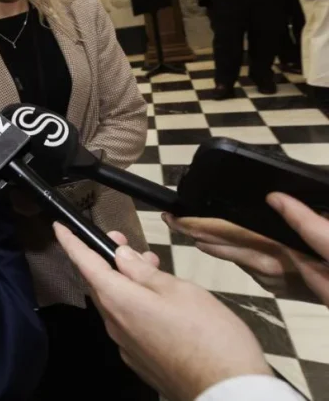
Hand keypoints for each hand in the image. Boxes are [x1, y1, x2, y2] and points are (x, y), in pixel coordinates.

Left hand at [55, 223, 270, 400]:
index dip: (71, 242)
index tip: (59, 228)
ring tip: (152, 267)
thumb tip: (121, 258)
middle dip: (109, 259)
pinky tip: (159, 302)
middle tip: (126, 242)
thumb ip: (145, 272)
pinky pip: (129, 324)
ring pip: (116, 304)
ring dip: (126, 282)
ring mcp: (126, 345)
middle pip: (100, 284)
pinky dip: (135, 305)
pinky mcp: (140, 360)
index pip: (84, 264)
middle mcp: (115, 324)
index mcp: (119, 301)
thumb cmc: (210, 338)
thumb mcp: (180, 290)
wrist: (226, 394)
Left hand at [165, 193, 328, 303]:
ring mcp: (270, 279)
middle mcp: (265, 267)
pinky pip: (248, 265)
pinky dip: (234, 253)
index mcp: (272, 252)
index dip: (196, 224)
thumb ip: (300, 218)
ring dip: (212, 243)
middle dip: (195, 232)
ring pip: (233, 257)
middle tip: (171, 219)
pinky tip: (227, 246)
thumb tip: (275, 197)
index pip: (224, 234)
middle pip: (221, 246)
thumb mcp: (324, 239)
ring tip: (191, 229)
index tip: (172, 217)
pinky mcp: (277, 286)